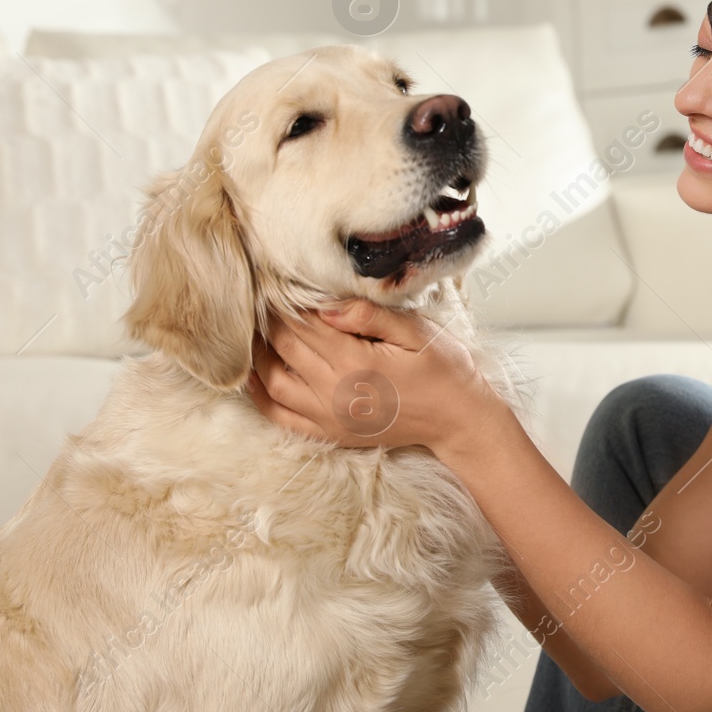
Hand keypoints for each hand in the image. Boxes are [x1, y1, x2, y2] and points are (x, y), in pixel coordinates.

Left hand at [247, 299, 501, 454]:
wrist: (457, 419)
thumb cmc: (442, 369)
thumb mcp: (416, 331)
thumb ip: (371, 316)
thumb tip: (326, 304)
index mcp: (355, 362)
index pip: (302, 324)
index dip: (284, 300)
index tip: (274, 279)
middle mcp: (334, 393)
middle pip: (282, 348)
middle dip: (268, 320)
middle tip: (261, 295)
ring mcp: (328, 417)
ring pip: (272, 382)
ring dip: (258, 354)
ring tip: (254, 328)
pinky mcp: (328, 433)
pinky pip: (280, 416)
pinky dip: (260, 395)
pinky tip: (255, 374)